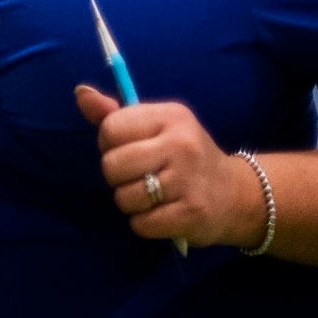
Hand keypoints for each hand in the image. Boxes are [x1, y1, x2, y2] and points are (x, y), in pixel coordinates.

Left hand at [76, 84, 266, 249]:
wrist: (236, 195)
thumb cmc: (183, 155)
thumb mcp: (155, 126)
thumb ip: (115, 113)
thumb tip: (81, 93)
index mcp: (171, 116)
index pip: (111, 128)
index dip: (109, 143)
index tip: (127, 149)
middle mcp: (182, 145)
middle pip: (112, 165)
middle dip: (116, 176)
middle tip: (137, 176)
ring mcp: (189, 181)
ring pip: (124, 197)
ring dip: (130, 202)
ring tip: (150, 196)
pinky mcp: (193, 214)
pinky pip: (142, 223)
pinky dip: (144, 223)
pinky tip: (160, 214)